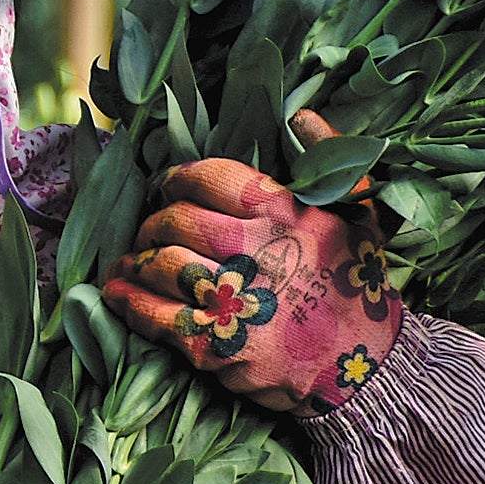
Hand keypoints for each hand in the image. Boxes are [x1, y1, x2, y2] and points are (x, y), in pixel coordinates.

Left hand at [101, 111, 401, 414]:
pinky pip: (157, 316)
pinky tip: (119, 294)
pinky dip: (130, 302)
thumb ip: (331, 158)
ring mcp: (235, 301)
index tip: (166, 186)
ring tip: (130, 260)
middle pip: (176, 221)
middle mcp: (257, 251)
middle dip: (153, 222)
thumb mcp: (361, 214)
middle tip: (149, 228)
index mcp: (285, 213)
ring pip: (161, 265)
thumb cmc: (358, 285)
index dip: (176, 178)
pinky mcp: (217, 347)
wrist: (365, 369)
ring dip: (136, 260)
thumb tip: (300, 114)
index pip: (209, 178)